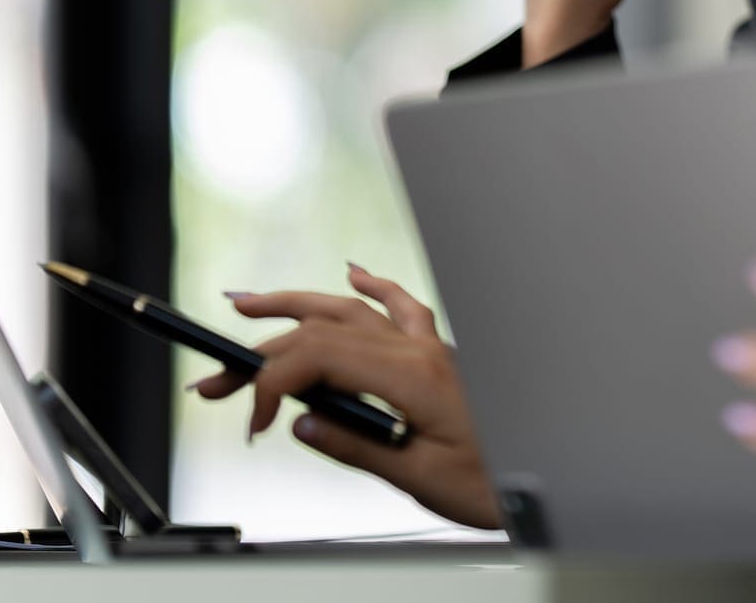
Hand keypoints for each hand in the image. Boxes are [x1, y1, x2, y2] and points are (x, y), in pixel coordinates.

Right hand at [188, 265, 498, 529]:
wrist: (540, 474)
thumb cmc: (493, 481)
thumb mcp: (418, 477)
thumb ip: (356, 445)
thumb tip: (301, 423)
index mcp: (413, 375)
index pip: (321, 357)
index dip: (274, 382)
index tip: (254, 419)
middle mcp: (421, 349)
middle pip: (325, 331)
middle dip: (264, 353)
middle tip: (215, 379)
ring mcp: (431, 346)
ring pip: (354, 310)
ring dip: (300, 304)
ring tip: (250, 304)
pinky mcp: (439, 354)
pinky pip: (403, 306)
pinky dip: (373, 287)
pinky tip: (353, 273)